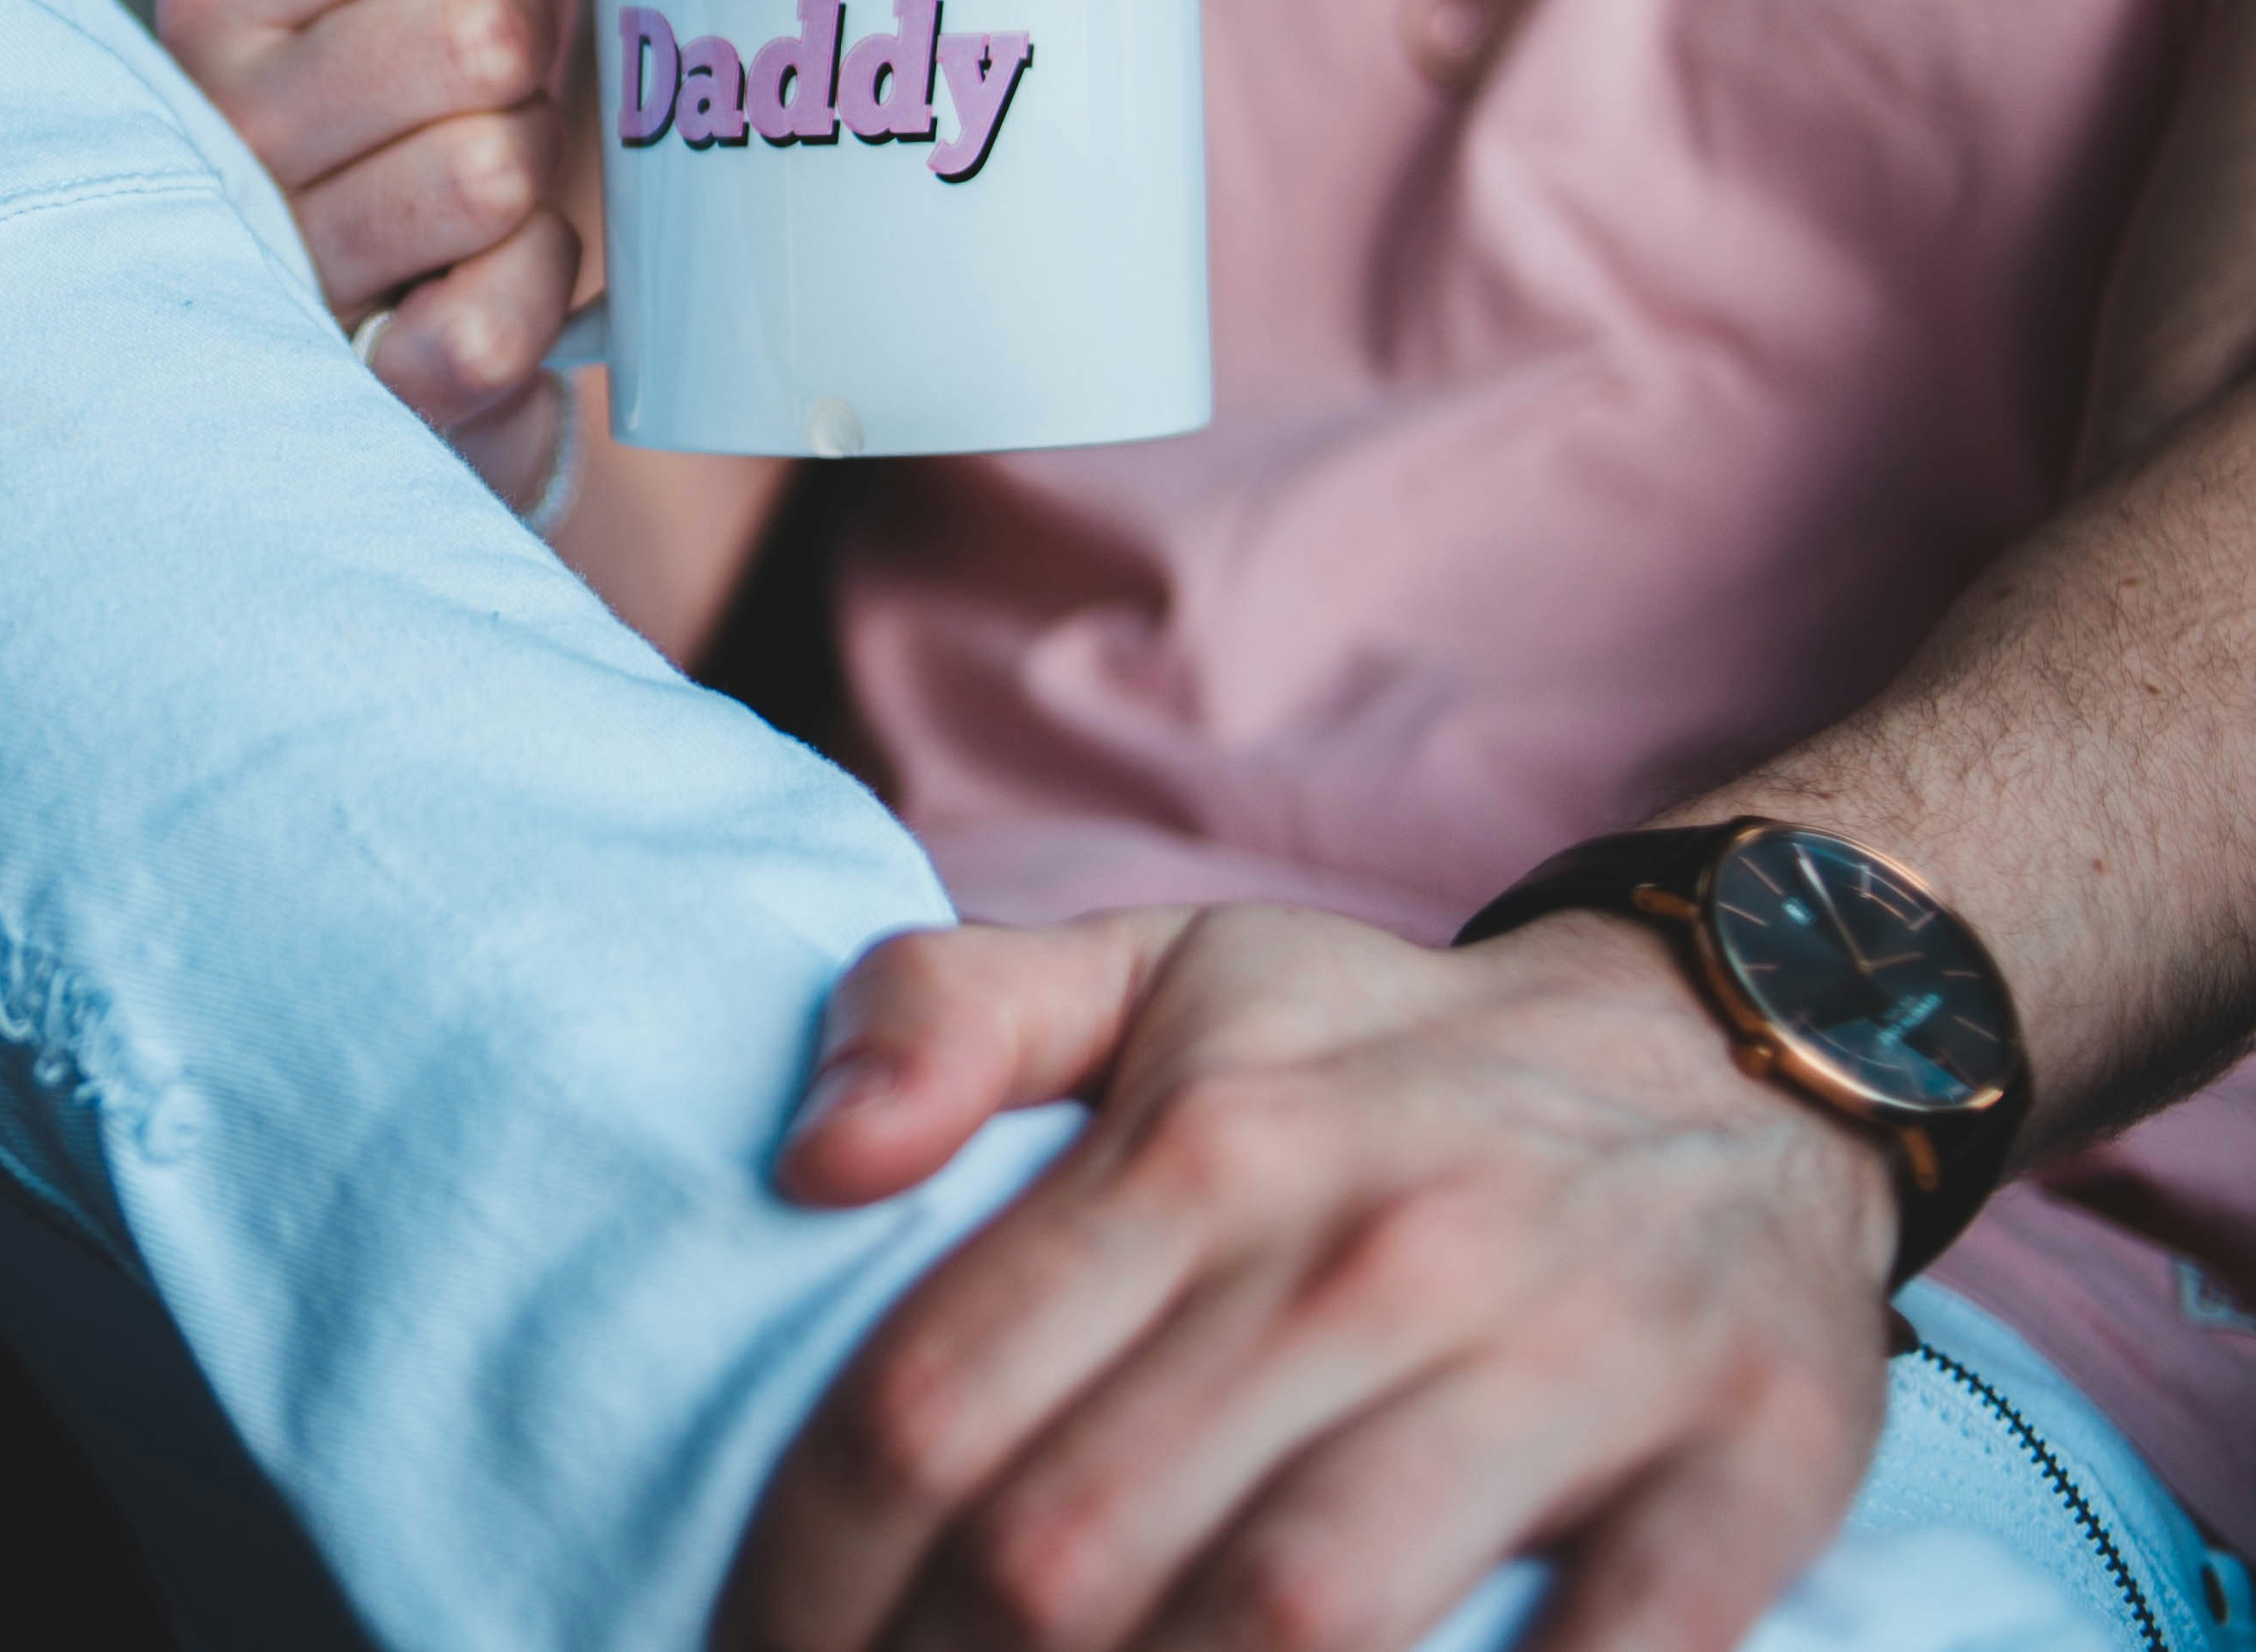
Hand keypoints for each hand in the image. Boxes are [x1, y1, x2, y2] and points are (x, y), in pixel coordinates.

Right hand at [156, 0, 592, 500]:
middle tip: (520, 83)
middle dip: (543, 55)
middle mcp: (220, 123)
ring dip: (541, 177)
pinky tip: (511, 276)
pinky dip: (533, 299)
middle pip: (476, 31)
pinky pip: (481, 328)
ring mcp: (274, 264)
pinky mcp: (347, 387)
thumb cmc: (451, 86)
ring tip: (505, 183)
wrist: (453, 304)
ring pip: (486, 171)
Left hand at [721, 905, 1905, 1651]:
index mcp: (1198, 1147)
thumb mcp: (1158, 968)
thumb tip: (809, 1160)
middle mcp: (1361, 1253)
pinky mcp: (1745, 1467)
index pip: (931, 1404)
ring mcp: (1560, 1365)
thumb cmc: (1386, 1053)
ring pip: (1296, 1619)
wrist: (1747, 1049)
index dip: (808, 1574)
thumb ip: (947, 1018)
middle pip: (1073, 1547)